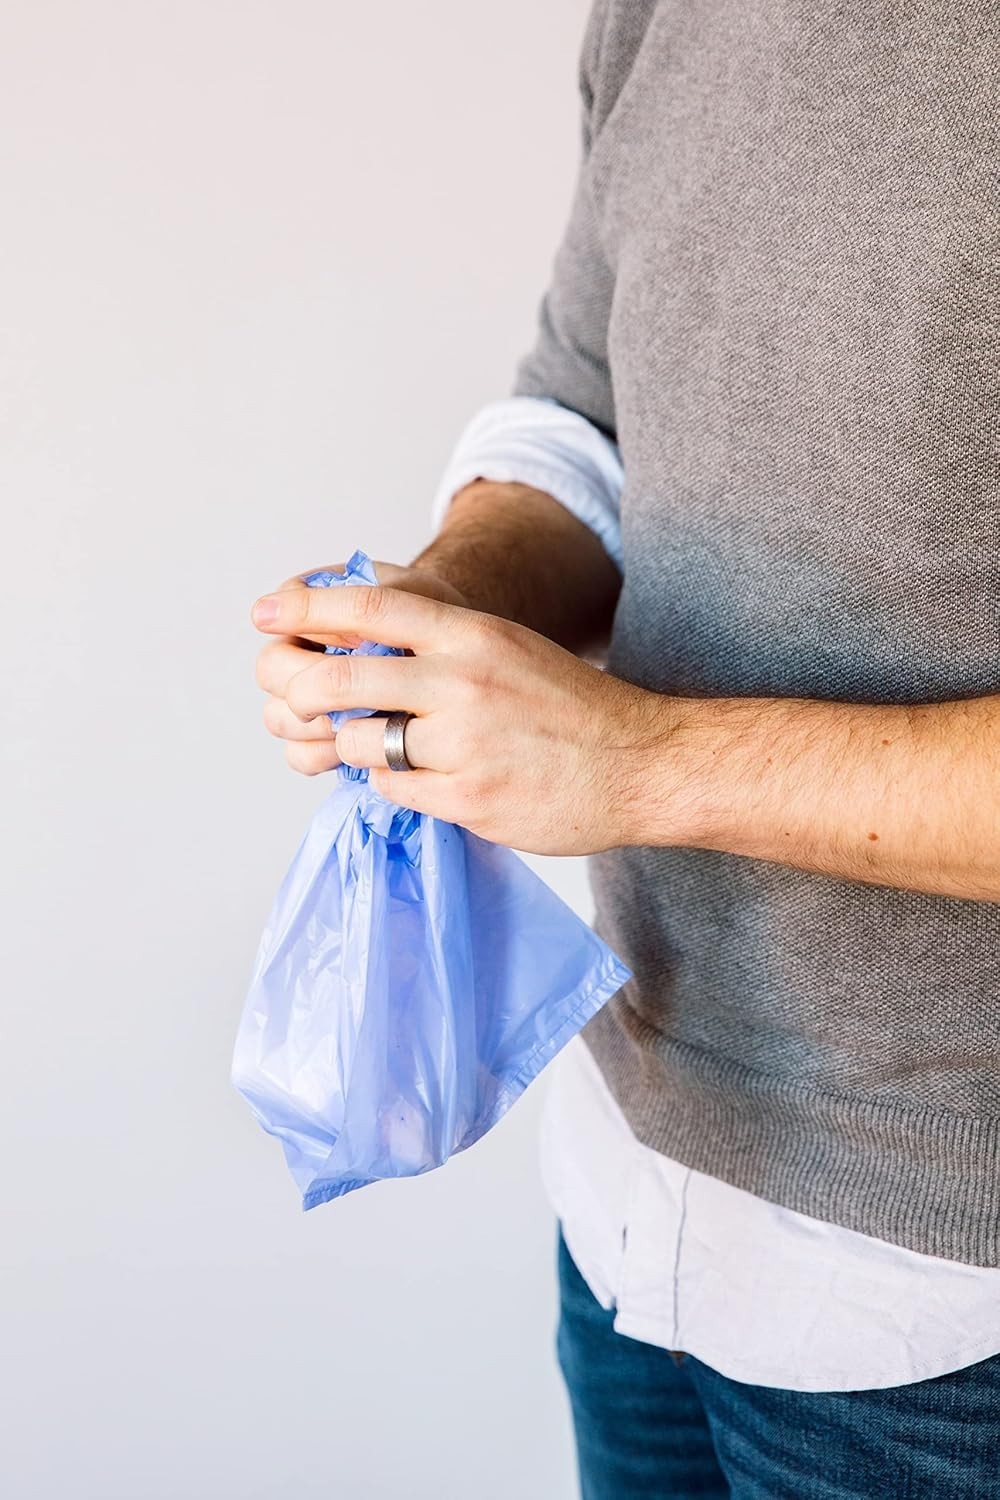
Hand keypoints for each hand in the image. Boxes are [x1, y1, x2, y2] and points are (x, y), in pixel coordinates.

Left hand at [251, 573, 665, 854]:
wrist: (641, 764)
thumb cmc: (570, 706)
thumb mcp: (506, 648)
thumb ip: (440, 642)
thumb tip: (358, 642)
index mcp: (471, 634)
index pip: (369, 608)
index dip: (305, 608)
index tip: (264, 614)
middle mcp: (462, 682)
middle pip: (340, 679)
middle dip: (299, 690)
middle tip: (291, 698)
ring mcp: (463, 744)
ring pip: (360, 742)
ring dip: (355, 746)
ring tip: (380, 744)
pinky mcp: (468, 800)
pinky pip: (394, 789)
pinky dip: (396, 782)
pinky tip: (428, 777)